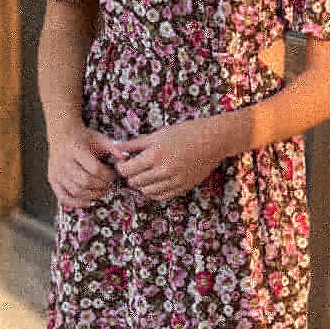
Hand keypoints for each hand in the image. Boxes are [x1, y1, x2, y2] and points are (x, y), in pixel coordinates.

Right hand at [47, 126, 117, 208]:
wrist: (62, 135)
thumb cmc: (84, 138)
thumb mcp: (100, 138)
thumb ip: (114, 148)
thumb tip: (126, 158)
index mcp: (75, 149)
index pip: (94, 169)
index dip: (107, 176)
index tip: (114, 176)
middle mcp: (63, 161)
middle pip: (85, 182)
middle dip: (101, 187)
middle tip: (109, 186)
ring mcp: (56, 172)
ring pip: (76, 191)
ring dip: (92, 195)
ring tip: (102, 192)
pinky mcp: (52, 180)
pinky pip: (63, 197)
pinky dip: (76, 203)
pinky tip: (89, 202)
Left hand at [109, 116, 224, 201]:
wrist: (213, 140)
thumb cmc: (186, 132)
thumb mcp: (158, 134)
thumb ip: (135, 144)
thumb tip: (116, 148)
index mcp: (155, 155)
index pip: (126, 170)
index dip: (121, 166)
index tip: (124, 162)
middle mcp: (164, 171)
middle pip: (135, 182)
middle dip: (131, 175)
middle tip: (134, 167)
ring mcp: (175, 181)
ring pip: (147, 192)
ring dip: (142, 184)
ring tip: (145, 174)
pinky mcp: (183, 188)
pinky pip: (161, 196)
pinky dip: (154, 191)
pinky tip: (155, 182)